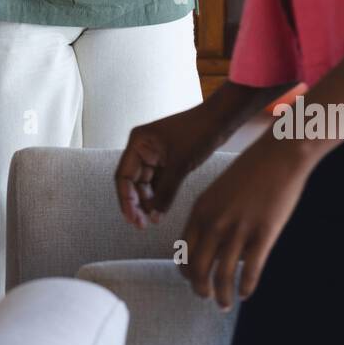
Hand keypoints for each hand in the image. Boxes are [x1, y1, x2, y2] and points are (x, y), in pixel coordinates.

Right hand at [115, 102, 223, 227]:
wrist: (220, 119)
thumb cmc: (198, 132)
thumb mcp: (179, 165)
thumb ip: (165, 192)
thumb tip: (154, 218)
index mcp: (138, 142)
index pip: (123, 176)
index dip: (125, 199)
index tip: (132, 218)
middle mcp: (142, 148)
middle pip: (132, 182)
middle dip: (136, 203)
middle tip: (142, 225)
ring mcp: (154, 155)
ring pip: (145, 185)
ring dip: (147, 202)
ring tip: (152, 221)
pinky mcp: (167, 161)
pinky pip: (158, 182)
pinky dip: (159, 196)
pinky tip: (160, 211)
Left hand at [180, 133, 312, 310]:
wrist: (279, 155)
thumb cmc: (250, 171)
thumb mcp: (219, 191)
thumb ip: (211, 216)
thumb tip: (210, 246)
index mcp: (200, 210)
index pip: (183, 252)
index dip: (186, 272)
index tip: (193, 281)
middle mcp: (214, 222)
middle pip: (198, 269)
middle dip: (200, 289)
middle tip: (207, 297)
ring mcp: (239, 229)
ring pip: (223, 277)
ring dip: (222, 296)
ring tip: (225, 305)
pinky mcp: (264, 234)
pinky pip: (250, 272)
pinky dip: (246, 288)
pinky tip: (246, 294)